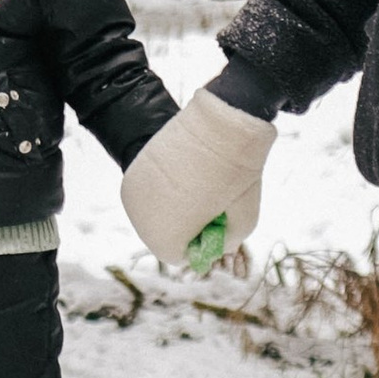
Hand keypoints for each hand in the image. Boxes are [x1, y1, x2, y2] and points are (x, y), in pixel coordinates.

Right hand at [120, 90, 275, 267]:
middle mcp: (140, 216)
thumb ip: (226, 241)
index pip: (176, 256)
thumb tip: (215, 243)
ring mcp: (134, 189)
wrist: (222, 121)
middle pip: (161, 234)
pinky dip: (165, 187)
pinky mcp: (135, 167)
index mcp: (164, 234)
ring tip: (197, 184)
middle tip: (208, 203)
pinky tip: (184, 172)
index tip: (215, 224)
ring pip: (153, 211)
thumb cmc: (236, 175)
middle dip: (183, 226)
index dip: (199, 244)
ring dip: (173, 206)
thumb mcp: (244, 220)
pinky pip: (149, 190)